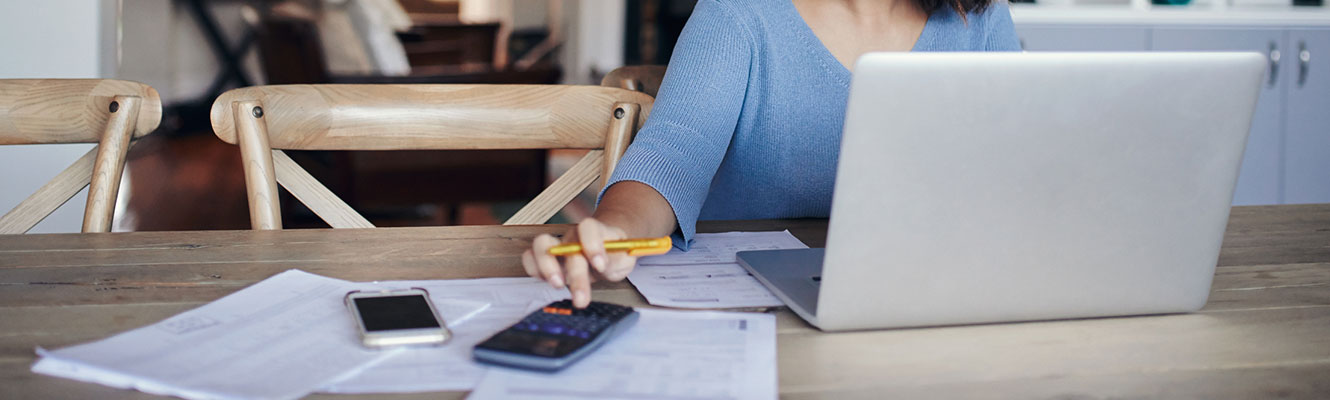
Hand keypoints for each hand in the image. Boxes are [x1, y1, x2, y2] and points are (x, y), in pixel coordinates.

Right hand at [522, 218, 639, 307]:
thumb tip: (602, 265)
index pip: (588, 227)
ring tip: (558, 285)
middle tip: (581, 297)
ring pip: (541, 244)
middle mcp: (574, 236)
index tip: (600, 265)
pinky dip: (534, 270)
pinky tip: (549, 282)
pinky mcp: (546, 258)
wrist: (607, 253)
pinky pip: (530, 257)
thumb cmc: (615, 255)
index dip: (592, 244)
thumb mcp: (626, 258)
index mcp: (596, 231)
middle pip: (566, 245)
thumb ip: (618, 259)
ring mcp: (558, 245)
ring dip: (546, 267)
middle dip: (574, 273)